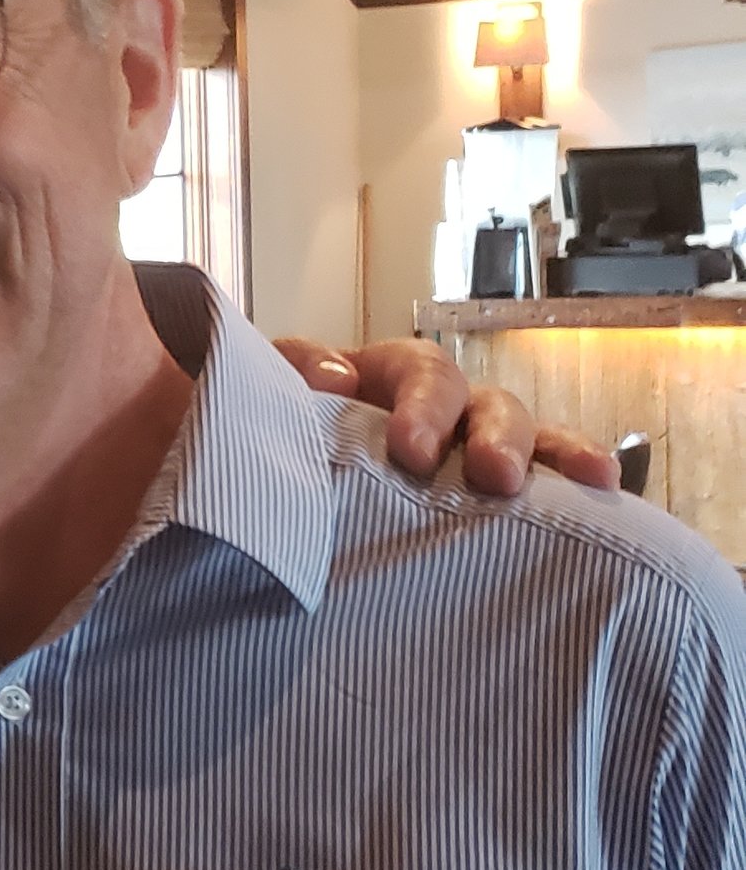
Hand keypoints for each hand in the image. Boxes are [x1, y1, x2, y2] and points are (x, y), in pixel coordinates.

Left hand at [273, 338, 622, 497]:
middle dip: (490, 435)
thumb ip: (284, 375)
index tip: (412, 451)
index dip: (421, 404)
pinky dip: (571, 471)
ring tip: (578, 482)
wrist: (272, 498)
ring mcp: (468, 446)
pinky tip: (603, 486)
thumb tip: (333, 378)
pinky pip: (542, 476)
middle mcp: (435, 407)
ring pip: (519, 431)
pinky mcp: (488, 490)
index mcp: (380, 378)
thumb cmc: (274, 441)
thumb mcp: (265, 399)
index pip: (415, 372)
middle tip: (492, 474)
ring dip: (544, 453)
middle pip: (479, 401)